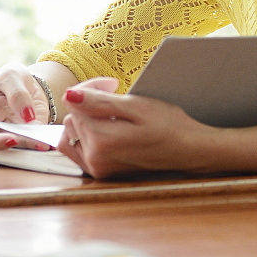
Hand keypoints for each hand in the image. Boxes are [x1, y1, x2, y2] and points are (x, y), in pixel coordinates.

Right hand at [0, 62, 53, 151]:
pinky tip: (53, 138)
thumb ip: (17, 94)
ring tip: (48, 142)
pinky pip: (36, 142)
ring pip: (22, 148)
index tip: (12, 139)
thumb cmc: (10, 77)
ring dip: (35, 146)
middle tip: (38, 143)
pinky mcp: (30, 135)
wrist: (26, 81)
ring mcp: (13, 134)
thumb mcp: (11, 75)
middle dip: (21, 147)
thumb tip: (27, 116)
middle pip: (3, 148)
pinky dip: (44, 141)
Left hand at [58, 78, 215, 175]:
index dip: (91, 87)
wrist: (187, 150)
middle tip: (114, 93)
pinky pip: (76, 150)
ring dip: (84, 119)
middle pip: (71, 118)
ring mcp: (96, 168)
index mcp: (101, 141)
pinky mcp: (100, 172)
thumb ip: (100, 102)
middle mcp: (94, 159)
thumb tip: (69, 96)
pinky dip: (83, 136)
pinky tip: (102, 128)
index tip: (113, 83)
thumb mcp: (138, 107)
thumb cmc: (169, 125)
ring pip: (70, 134)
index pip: (74, 103)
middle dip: (88, 103)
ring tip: (109, 113)